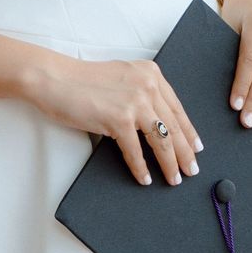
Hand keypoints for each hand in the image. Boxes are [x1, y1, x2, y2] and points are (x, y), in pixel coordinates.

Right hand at [21, 51, 202, 186]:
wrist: (55, 78)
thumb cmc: (82, 80)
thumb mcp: (122, 77)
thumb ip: (141, 91)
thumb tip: (157, 120)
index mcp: (150, 73)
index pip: (176, 108)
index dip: (188, 131)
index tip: (196, 147)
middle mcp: (147, 85)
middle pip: (174, 126)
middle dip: (185, 152)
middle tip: (191, 170)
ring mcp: (135, 102)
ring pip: (161, 140)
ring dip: (170, 164)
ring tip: (173, 179)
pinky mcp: (119, 119)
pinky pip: (136, 150)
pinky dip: (140, 167)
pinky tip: (144, 178)